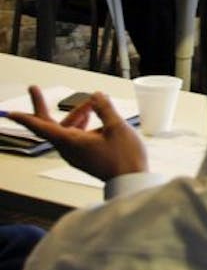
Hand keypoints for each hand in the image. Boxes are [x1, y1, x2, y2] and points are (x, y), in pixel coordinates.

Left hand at [5, 87, 146, 180]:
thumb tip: (96, 96)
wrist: (131, 179)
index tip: (9, 112)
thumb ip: (104, 109)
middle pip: (49, 125)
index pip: (41, 127)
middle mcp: (68, 148)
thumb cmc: (124, 156)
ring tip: (91, 105)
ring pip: (65, 129)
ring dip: (74, 114)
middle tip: (35, 90)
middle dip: (43, 107)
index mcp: (71, 141)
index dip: (25, 117)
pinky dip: (79, 124)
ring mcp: (75, 154)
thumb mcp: (117, 127)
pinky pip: (73, 137)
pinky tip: (91, 118)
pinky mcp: (83, 157)